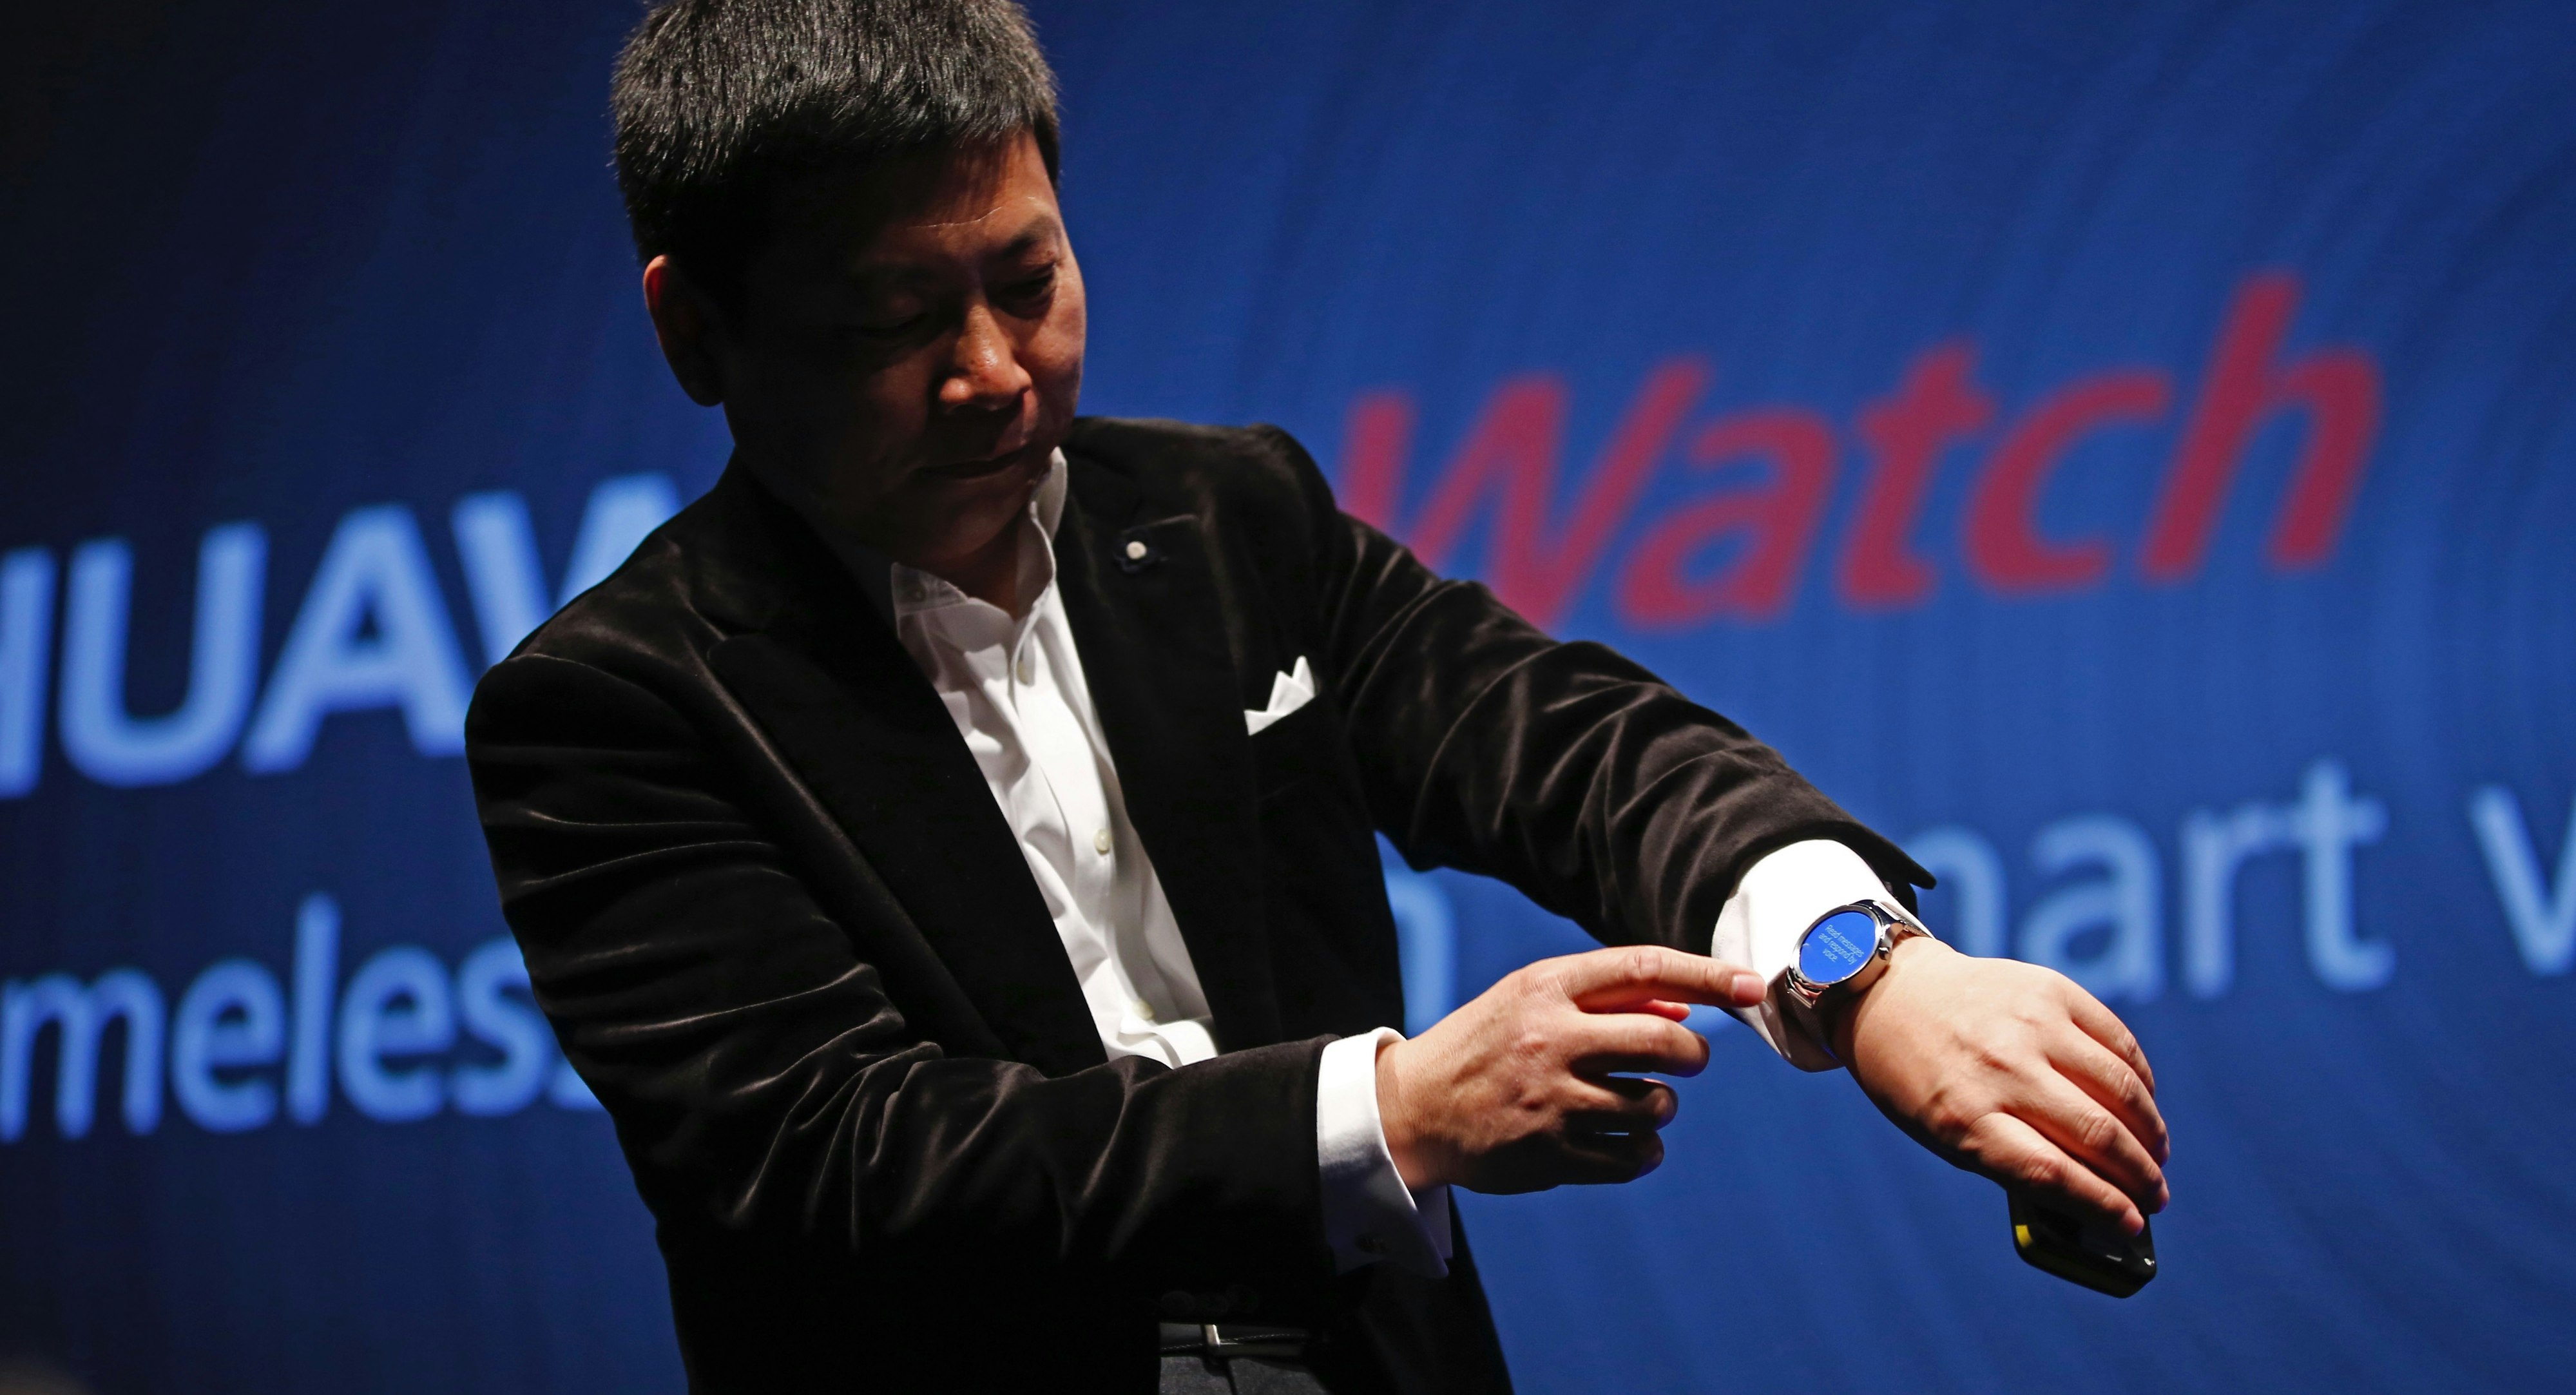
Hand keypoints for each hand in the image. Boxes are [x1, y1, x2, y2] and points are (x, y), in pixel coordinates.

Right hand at [1374, 945, 1764, 1193]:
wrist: (1414, 1109)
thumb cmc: (1487, 1044)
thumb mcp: (1530, 1000)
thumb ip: (1604, 1000)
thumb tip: (1685, 1011)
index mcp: (1546, 988)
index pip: (1645, 968)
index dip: (1708, 975)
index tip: (1753, 985)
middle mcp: (1550, 1039)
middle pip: (1667, 1043)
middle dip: (1692, 1056)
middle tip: (1684, 1062)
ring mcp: (1551, 1101)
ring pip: (1656, 1104)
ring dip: (1660, 1106)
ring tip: (1634, 1102)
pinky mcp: (1550, 1155)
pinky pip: (1635, 1157)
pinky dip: (1644, 1151)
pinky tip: (1626, 1141)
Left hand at [1832, 937, 2170, 1232]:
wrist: (1893, 994)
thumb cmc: (1918, 1080)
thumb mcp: (1942, 1134)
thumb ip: (2011, 1162)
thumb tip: (2097, 1195)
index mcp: (1963, 1118)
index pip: (2052, 1174)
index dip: (2104, 1206)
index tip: (2133, 1224)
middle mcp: (2000, 1069)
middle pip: (2097, 1135)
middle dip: (2140, 1176)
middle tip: (2155, 1195)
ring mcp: (2029, 1025)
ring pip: (2121, 1089)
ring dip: (2150, 1132)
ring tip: (2156, 1155)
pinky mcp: (2051, 990)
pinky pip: (2118, 1042)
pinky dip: (2141, 1081)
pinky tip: (2143, 1105)